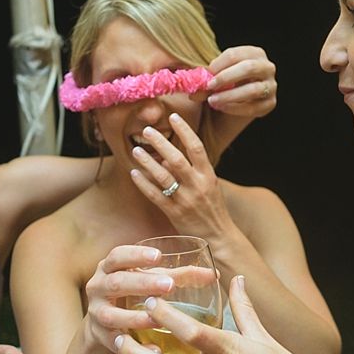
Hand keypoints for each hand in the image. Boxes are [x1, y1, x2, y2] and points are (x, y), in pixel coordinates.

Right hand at [82, 244, 176, 352]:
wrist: (106, 325)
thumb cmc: (135, 295)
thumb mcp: (150, 281)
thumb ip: (179, 276)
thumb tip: (213, 275)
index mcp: (110, 268)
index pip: (118, 256)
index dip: (136, 255)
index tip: (158, 256)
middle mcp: (98, 287)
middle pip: (116, 283)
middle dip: (141, 284)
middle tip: (168, 286)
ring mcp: (96, 313)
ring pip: (110, 315)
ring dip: (133, 318)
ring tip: (157, 320)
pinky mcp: (99, 336)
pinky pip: (113, 343)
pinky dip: (133, 347)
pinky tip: (154, 349)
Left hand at [130, 113, 233, 240]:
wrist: (219, 237)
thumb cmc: (212, 210)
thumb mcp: (209, 186)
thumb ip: (191, 170)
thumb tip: (166, 157)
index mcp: (208, 175)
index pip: (196, 147)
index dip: (184, 130)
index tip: (173, 116)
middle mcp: (198, 185)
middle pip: (176, 159)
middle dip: (161, 143)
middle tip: (147, 130)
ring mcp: (185, 200)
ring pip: (163, 176)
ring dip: (148, 162)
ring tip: (135, 150)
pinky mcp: (174, 213)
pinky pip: (155, 195)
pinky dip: (143, 184)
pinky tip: (134, 173)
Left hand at [192, 46, 276, 117]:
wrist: (232, 108)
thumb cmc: (223, 86)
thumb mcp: (214, 78)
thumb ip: (205, 79)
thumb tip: (194, 85)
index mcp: (254, 53)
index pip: (235, 54)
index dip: (218, 65)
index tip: (205, 75)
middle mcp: (267, 67)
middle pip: (248, 68)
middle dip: (226, 77)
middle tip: (209, 87)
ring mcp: (271, 86)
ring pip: (252, 89)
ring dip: (229, 95)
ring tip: (212, 101)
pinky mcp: (270, 104)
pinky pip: (253, 107)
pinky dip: (235, 108)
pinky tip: (221, 108)